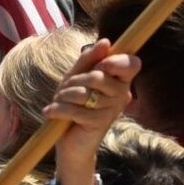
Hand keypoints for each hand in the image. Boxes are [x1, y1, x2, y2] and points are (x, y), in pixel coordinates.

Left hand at [46, 41, 138, 184]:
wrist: (70, 142)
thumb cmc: (73, 104)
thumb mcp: (76, 77)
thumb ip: (89, 59)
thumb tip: (106, 42)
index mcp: (120, 81)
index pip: (132, 64)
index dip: (116, 61)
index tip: (101, 65)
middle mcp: (122, 95)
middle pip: (99, 76)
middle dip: (74, 81)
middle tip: (64, 90)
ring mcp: (112, 110)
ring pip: (84, 93)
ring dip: (63, 96)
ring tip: (59, 103)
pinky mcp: (99, 124)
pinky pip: (76, 109)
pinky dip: (58, 109)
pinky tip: (51, 113)